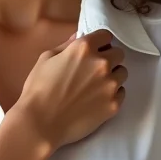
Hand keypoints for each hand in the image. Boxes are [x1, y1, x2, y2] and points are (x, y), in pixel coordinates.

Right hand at [15, 29, 126, 149]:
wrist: (40, 123)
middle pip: (118, 54)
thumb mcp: (46, 59)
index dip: (100, 42)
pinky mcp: (114, 105)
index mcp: (84, 49)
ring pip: (122, 73)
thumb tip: (79, 37)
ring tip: (95, 87)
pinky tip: (96, 100)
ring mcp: (110, 85)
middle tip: (93, 70)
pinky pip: (121, 93)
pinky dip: (112, 94)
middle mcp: (102, 63)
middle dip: (108, 58)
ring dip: (112, 76)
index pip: (106, 36)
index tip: (95, 50)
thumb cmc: (38, 90)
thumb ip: (66, 45)